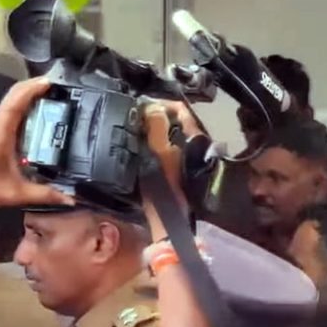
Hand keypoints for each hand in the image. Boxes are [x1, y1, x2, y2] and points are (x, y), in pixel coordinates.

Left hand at [0, 78, 73, 209]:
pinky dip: (20, 106)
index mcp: (1, 132)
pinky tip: (31, 115)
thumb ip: (44, 195)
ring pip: (9, 103)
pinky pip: (6, 112)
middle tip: (54, 86)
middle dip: (33, 87)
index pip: (17, 101)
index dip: (33, 89)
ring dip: (26, 95)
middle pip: (13, 96)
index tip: (50, 82)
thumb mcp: (15, 193)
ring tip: (47, 96)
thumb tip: (70, 199)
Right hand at [140, 100, 203, 239]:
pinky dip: (152, 146)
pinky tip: (138, 148)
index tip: (141, 106)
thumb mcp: (159, 154)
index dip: (161, 103)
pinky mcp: (177, 172)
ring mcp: (186, 160)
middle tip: (133, 116)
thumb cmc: (166, 188)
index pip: (181, 109)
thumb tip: (152, 106)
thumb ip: (156, 127)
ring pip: (168, 136)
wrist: (169, 223)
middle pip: (174, 122)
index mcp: (195, 138)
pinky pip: (164, 151)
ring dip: (152, 131)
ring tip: (132, 130)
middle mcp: (194, 146)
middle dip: (154, 117)